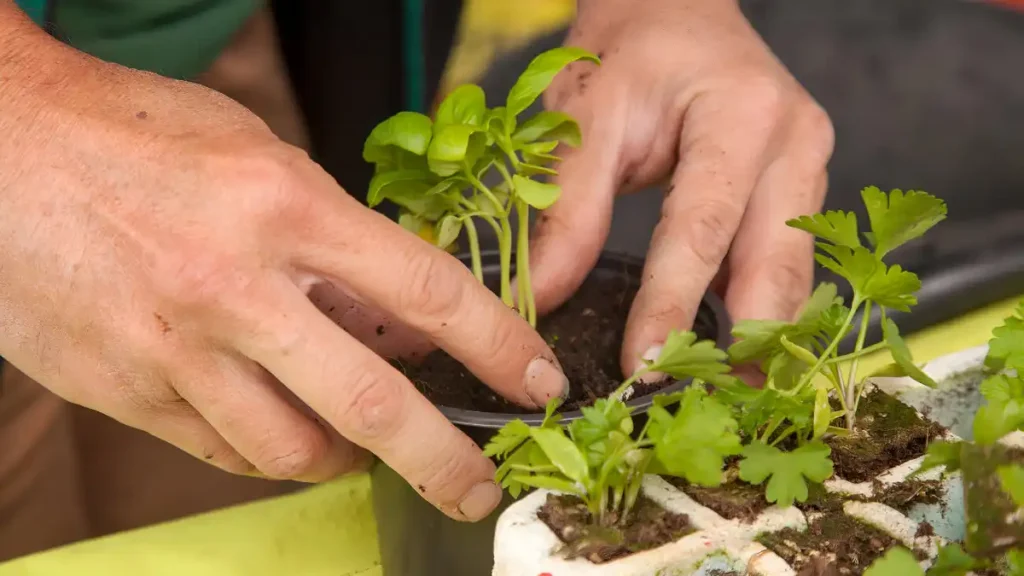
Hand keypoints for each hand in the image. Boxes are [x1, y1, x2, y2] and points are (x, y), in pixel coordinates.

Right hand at [0, 11, 566, 520]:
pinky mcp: (127, 391)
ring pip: (291, 451)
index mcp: (285, 207)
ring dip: (341, 458)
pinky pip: (220, 451)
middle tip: (480, 490)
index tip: (537, 381)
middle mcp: (236, 287)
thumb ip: (331, 241)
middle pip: (370, 402)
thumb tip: (396, 319)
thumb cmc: (133, 136)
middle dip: (443, 460)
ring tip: (354, 443)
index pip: (427, 291)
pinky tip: (272, 424)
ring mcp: (176, 349)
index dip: (498, 346)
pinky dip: (264, 448)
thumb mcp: (258, 158)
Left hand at [529, 0, 834, 375]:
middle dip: (745, 343)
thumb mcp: (586, 114)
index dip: (674, 304)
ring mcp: (810, 166)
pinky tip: (734, 353)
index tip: (645, 365)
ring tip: (726, 398)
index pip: (704, 228)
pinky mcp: (803, 188)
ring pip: (794, 273)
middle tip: (711, 409)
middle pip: (775, 263)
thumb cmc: (631, 51)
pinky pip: (787, 262)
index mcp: (743, 114)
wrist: (676, 10)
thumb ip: (568, 208)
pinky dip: (761, 311)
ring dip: (761, 339)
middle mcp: (795, 142)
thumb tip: (540, 297)